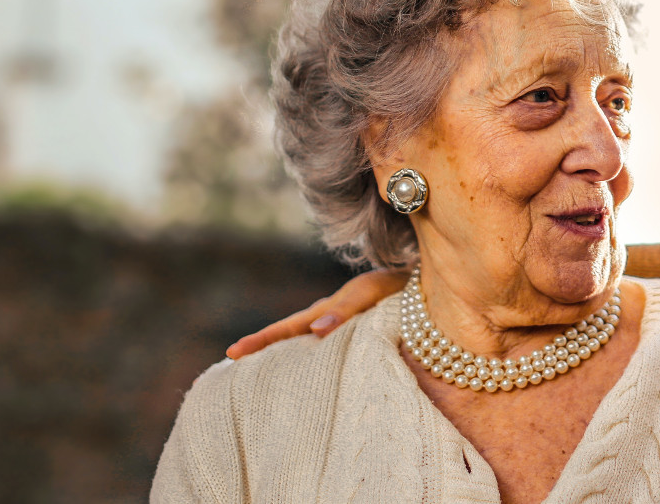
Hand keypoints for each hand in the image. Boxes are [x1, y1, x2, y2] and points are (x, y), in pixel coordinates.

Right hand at [224, 268, 408, 358]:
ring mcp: (341, 329)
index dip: (260, 340)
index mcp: (327, 310)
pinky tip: (307, 376)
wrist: (427, 285)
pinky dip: (312, 361)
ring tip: (258, 375)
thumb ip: (344, 309)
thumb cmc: (399, 287)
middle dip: (262, 349)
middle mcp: (329, 320)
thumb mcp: (371, 292)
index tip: (232, 353)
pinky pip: (329, 352)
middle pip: (289, 337)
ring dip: (283, 357)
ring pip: (305, 345)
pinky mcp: (358, 338)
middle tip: (232, 362)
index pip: (287, 328)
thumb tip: (314, 330)